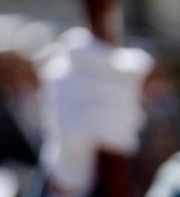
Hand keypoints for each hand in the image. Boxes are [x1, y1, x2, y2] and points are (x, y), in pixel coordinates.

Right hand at [38, 28, 152, 196]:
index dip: (105, 56)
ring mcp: (57, 102)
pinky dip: (120, 134)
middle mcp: (56, 79)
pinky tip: (126, 140)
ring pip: (106, 103)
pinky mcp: (62, 127)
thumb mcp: (115, 86)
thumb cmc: (98, 110)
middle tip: (136, 113)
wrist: (72, 151)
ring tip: (132, 126)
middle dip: (128, 96)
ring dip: (128, 118)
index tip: (126, 72)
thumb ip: (128, 69)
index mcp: (65, 62)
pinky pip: (100, 126)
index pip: (77, 44)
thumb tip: (139, 64)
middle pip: (106, 77)